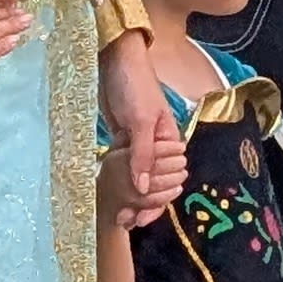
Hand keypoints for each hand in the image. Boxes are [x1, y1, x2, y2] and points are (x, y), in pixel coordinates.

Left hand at [99, 30, 182, 227]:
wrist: (116, 59)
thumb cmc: (135, 85)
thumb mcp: (142, 120)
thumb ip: (143, 154)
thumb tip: (144, 187)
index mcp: (171, 141)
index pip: (169, 179)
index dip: (156, 201)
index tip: (140, 219)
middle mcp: (158, 146)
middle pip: (154, 182)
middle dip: (142, 203)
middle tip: (125, 222)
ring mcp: (138, 144)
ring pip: (137, 177)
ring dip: (129, 196)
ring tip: (118, 216)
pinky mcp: (122, 140)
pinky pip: (123, 166)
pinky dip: (118, 181)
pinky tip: (112, 196)